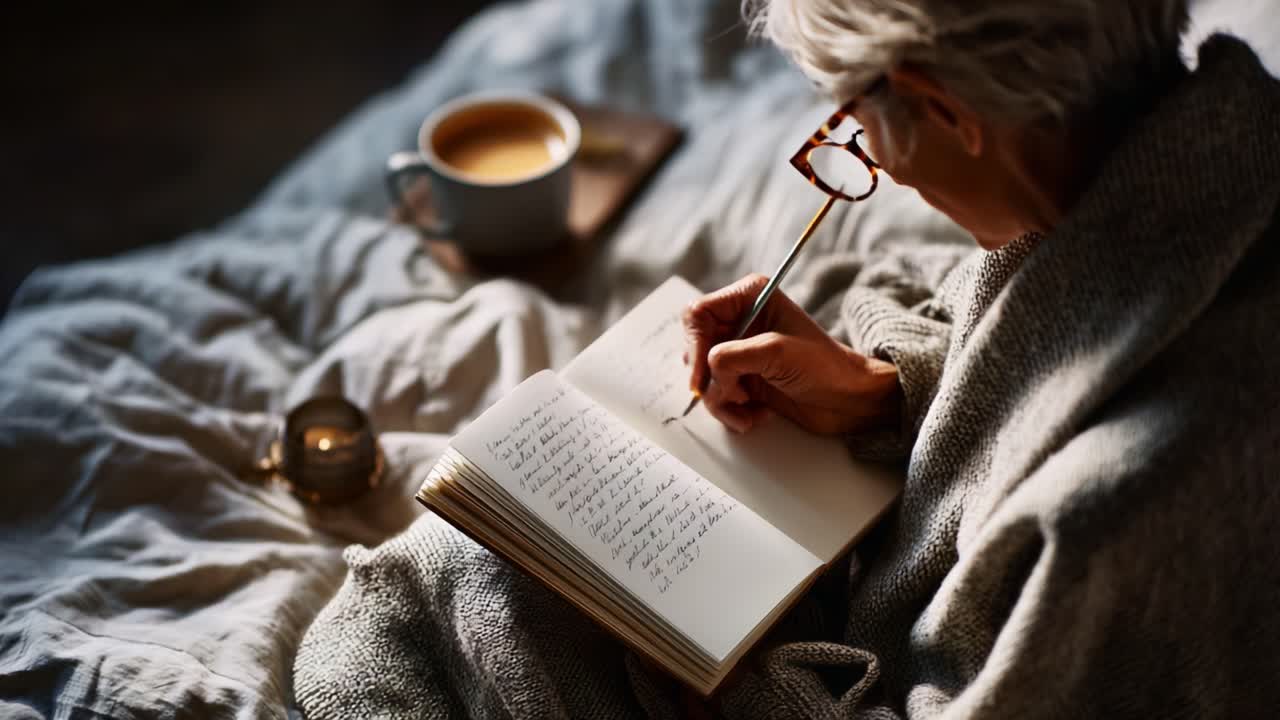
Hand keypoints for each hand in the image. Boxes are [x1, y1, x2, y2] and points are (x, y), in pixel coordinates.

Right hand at [682, 274, 901, 434]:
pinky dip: (731, 411)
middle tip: (734, 394)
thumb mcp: (776, 353)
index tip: (702, 378)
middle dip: (711, 378)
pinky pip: (717, 396)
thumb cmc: (825, 367)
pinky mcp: (743, 379)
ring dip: (723, 400)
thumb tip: (707, 371)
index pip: (698, 314)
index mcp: (749, 298)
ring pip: (704, 378)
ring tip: (750, 408)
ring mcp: (740, 353)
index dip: (694, 345)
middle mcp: (740, 322)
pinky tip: (757, 414)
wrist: (849, 400)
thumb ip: (732, 357)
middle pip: (695, 348)